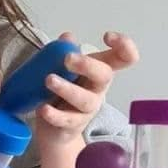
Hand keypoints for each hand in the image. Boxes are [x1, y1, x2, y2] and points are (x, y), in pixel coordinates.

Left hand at [35, 31, 137, 146]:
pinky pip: (66, 120)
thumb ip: (64, 52)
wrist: (54, 130)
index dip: (124, 46)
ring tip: (49, 80)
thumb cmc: (63, 95)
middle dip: (88, 65)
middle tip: (67, 58)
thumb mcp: (63, 71)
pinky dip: (54, 114)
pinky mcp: (72, 125)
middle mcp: (97, 89)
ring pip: (85, 99)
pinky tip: (43, 108)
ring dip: (67, 89)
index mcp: (99, 72)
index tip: (107, 36)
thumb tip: (67, 37)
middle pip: (104, 75)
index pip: (124, 58)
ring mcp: (87, 109)